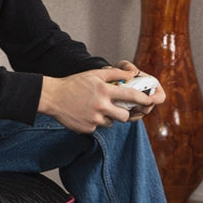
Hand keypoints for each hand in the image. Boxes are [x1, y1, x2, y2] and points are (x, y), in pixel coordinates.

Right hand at [39, 64, 164, 133]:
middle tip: (117, 109)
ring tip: (94, 109)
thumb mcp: (94, 74)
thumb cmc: (73, 84)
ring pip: (110, 123)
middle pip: (124, 116)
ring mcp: (94, 119)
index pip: (131, 96)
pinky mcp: (87, 129)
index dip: (143, 99)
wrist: (52, 97)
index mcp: (105, 91)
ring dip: (107, 118)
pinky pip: (97, 128)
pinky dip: (94, 122)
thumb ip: (114, 74)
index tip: (149, 101)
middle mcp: (101, 106)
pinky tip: (84, 114)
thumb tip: (132, 74)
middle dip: (124, 114)